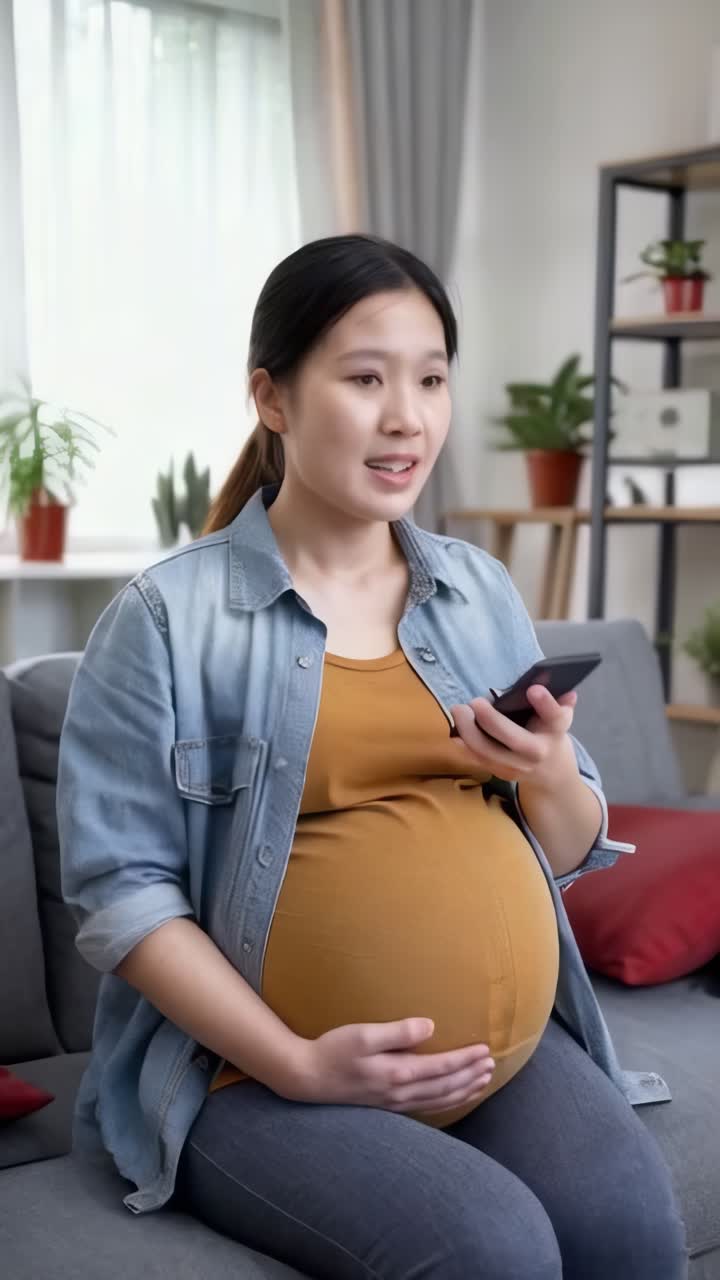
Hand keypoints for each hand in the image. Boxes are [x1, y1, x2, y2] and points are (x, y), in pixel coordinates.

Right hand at [277, 1018, 494, 1115]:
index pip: (442, 1068)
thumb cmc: (333, 1050)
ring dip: (464, 1091)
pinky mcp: (388, 1104)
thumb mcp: (363, 1035)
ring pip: (439, 1100)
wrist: (307, 1077)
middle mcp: (400, 1092)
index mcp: (397, 1073)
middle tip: (492, 1064)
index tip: (485, 1050)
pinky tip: (453, 1096)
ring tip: (482, 1081)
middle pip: (446, 1087)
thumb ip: (398, 1031)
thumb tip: (430, 1026)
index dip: (465, 1060)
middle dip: (471, 1076)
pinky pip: (427, 1106)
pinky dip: (447, 1102)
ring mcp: (395, 1102)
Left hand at [449, 684, 578, 788]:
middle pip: (514, 739)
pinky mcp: (500, 772)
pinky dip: (464, 744)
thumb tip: (548, 676)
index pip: (554, 717)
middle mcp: (537, 751)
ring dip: (469, 731)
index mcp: (555, 731)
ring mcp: (517, 765)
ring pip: (489, 752)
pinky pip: (478, 758)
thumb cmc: (551, 734)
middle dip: (491, 720)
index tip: (533, 689)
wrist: (550, 773)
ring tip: (459, 710)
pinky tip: (454, 731)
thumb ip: (557, 698)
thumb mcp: (559, 716)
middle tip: (475, 701)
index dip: (545, 704)